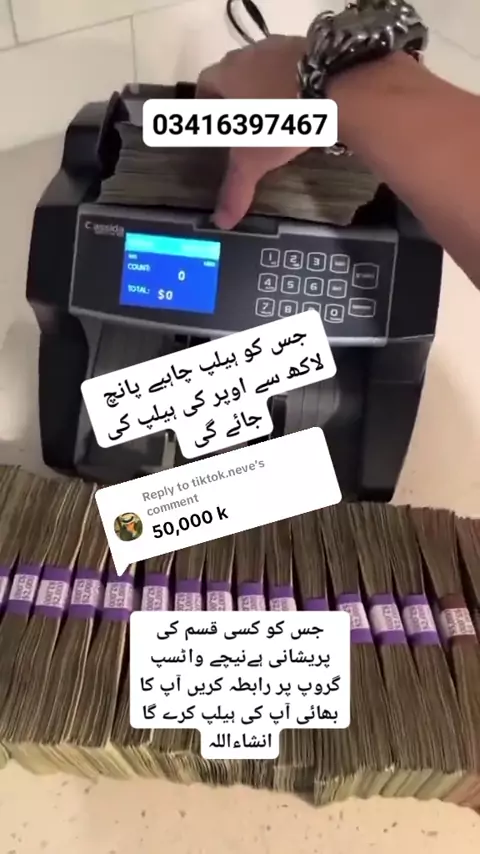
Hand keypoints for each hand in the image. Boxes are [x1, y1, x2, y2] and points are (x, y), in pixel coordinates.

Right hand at [196, 35, 307, 228]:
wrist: (334, 85)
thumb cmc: (279, 121)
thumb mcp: (254, 161)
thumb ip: (236, 188)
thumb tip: (221, 222)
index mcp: (227, 75)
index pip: (204, 82)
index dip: (205, 100)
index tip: (210, 116)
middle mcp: (250, 54)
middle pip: (233, 73)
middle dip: (235, 96)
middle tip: (242, 121)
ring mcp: (281, 47)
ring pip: (264, 68)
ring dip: (265, 87)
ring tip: (274, 116)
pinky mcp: (311, 48)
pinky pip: (293, 67)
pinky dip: (292, 84)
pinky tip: (302, 105)